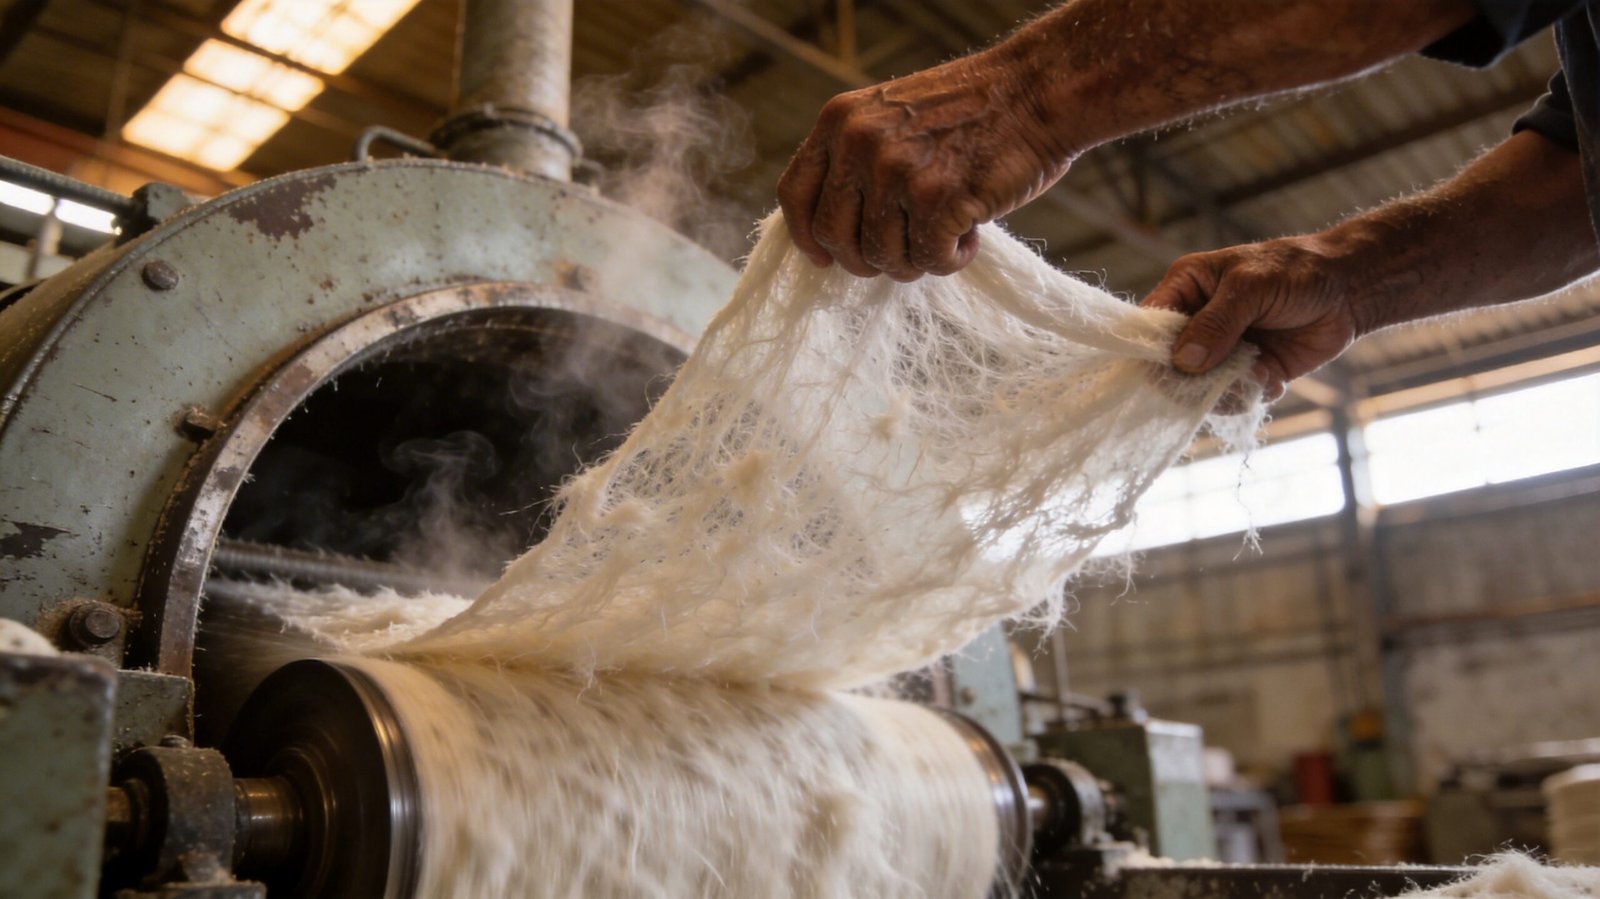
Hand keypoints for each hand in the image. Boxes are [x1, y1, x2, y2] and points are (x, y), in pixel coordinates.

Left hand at [777, 50, 1073, 280]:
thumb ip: (858, 161)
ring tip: (950, 230)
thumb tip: (835, 231)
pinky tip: (971, 233)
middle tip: (907, 251)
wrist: (1037, 91)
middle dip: (869, 258)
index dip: (807, 235)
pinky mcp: (938, 199)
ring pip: (884, 257)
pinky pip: (929, 261)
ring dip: (919, 259)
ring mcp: (897, 171)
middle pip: (835, 236)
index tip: (823, 258)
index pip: (796, 193)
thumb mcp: (893, 118)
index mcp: (840, 121)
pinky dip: (953, 259)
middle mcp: (859, 143)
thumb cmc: (975, 112)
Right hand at [1140, 236, 1365, 401]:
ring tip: (1255, 375)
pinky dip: (1252, 393)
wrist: (1351, 290)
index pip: (1150, 323)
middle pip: (1171, 363)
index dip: (1150, 348)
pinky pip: (1235, 396)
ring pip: (1201, 387)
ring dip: (1226, 389)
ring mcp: (1222, 350)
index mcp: (1187, 288)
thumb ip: (1217, 322)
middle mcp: (1198, 321)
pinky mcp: (1249, 372)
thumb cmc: (1297, 271)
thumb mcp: (1252, 286)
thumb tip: (1184, 361)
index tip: (1163, 370)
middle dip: (1192, 378)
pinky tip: (1273, 376)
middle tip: (1218, 379)